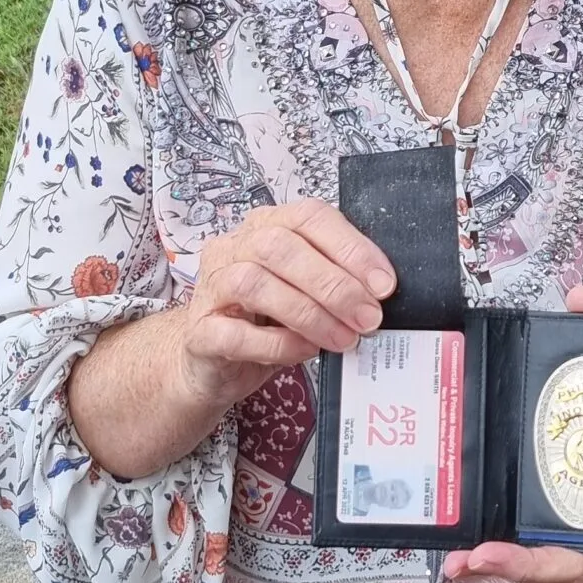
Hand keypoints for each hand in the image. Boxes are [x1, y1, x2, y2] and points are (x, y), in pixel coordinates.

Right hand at [177, 199, 394, 412]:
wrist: (213, 364)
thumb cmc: (265, 322)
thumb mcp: (306, 293)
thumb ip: (335, 283)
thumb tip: (379, 295)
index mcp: (266, 227)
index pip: (310, 217)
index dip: (351, 248)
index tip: (384, 284)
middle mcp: (234, 248)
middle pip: (280, 247)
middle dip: (334, 284)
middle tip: (368, 317)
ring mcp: (211, 287)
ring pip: (254, 284)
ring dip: (309, 314)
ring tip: (344, 339)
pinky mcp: (199, 332)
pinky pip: (234, 333)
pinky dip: (277, 343)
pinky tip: (306, 351)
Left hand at [441, 286, 582, 582]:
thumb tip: (580, 297)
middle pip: (581, 563)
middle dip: (531, 566)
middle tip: (481, 557)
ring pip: (554, 562)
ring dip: (508, 567)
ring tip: (458, 563)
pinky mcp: (566, 513)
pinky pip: (544, 546)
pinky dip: (514, 559)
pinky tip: (471, 563)